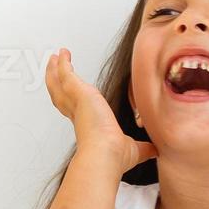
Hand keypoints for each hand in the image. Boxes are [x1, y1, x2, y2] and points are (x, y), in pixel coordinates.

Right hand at [45, 48, 156, 168]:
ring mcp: (75, 102)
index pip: (75, 109)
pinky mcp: (78, 91)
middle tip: (53, 71)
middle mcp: (77, 113)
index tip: (71, 94)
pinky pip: (66, 73)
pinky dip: (63, 64)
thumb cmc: (113, 154)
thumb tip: (155, 151)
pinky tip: (63, 55)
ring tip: (54, 59)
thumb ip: (143, 147)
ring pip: (59, 83)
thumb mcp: (133, 149)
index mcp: (87, 124)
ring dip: (55, 71)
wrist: (106, 152)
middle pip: (61, 94)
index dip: (71, 101)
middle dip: (56, 82)